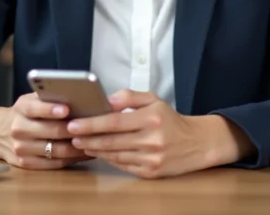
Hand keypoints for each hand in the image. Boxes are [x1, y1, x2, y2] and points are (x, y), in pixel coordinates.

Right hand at [0, 93, 91, 169]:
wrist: (0, 132)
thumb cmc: (27, 113)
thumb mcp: (32, 100)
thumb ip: (50, 98)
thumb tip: (80, 98)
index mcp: (21, 108)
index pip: (35, 108)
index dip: (51, 109)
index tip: (67, 109)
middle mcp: (19, 128)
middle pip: (50, 131)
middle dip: (73, 130)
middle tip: (93, 128)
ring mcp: (21, 148)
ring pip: (55, 150)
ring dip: (78, 147)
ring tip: (94, 141)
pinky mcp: (26, 164)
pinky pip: (54, 163)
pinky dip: (72, 159)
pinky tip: (85, 153)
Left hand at [66, 89, 208, 178]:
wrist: (198, 143)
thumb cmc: (171, 120)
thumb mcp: (154, 100)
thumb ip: (130, 96)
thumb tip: (108, 99)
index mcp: (151, 118)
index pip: (114, 121)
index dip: (91, 124)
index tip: (74, 124)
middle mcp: (152, 140)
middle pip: (111, 141)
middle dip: (87, 139)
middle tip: (71, 135)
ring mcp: (151, 158)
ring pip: (114, 155)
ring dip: (95, 150)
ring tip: (82, 144)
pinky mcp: (151, 172)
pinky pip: (123, 166)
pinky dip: (109, 159)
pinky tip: (100, 153)